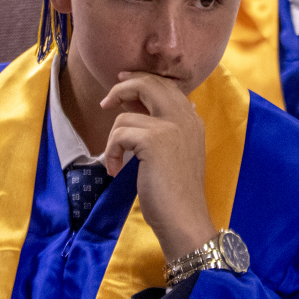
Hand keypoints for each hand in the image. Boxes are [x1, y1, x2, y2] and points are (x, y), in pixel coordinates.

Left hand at [100, 72, 216, 261]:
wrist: (184, 218)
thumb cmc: (176, 192)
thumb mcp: (172, 152)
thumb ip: (160, 127)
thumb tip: (132, 106)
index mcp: (192, 119)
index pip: (165, 86)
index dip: (140, 80)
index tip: (121, 82)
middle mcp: (185, 117)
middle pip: (149, 83)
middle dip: (123, 88)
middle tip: (106, 101)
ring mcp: (172, 126)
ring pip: (126, 115)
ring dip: (113, 140)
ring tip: (116, 162)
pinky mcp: (155, 139)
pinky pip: (119, 134)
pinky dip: (112, 152)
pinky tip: (116, 170)